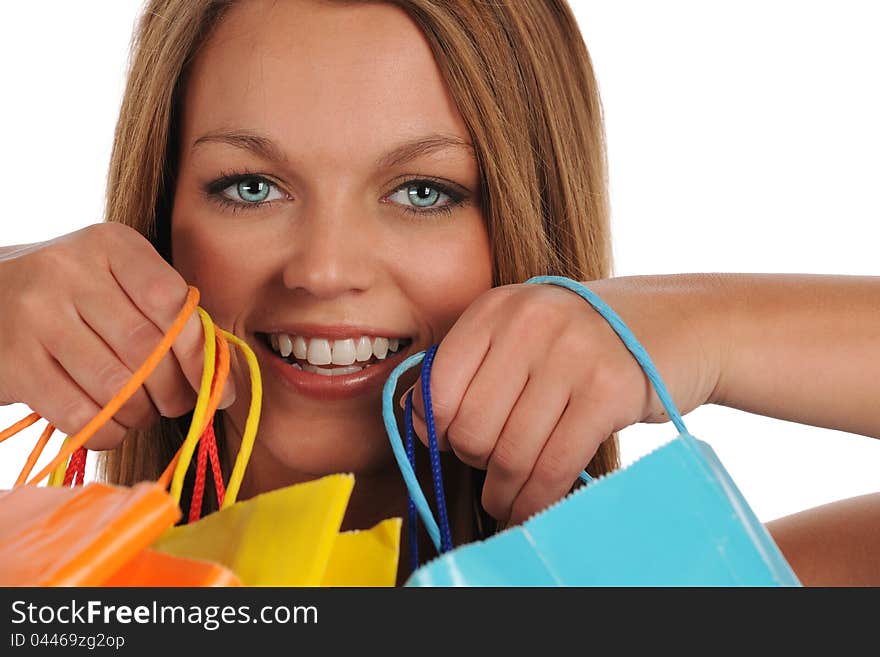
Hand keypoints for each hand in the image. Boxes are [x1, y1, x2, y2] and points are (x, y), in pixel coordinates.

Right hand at [0, 223, 234, 449]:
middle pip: (149, 349)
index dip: (200, 352)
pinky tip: (111, 424)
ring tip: (144, 411)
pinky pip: (81, 414)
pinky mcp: (13, 363)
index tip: (218, 386)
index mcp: (109, 244)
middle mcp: (69, 270)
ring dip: (142, 413)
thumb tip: (223, 377)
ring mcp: (35, 315)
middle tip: (180, 404)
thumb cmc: (73, 296)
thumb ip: (168, 313)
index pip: (172, 302)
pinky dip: (108, 431)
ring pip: (117, 386)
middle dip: (176, 391)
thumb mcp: (116, 281)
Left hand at [402, 279, 720, 525]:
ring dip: (504, 493)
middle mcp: (530, 322)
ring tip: (507, 502)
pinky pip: (555, 464)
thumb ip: (474, 366)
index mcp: (497, 307)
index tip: (451, 445)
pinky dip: (538, 498)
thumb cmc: (587, 340)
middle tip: (491, 471)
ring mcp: (572, 353)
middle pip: (473, 426)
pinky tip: (533, 506)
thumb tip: (418, 418)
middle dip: (476, 463)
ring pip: (512, 452)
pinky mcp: (609, 390)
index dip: (438, 428)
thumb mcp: (526, 333)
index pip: (440, 386)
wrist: (679, 325)